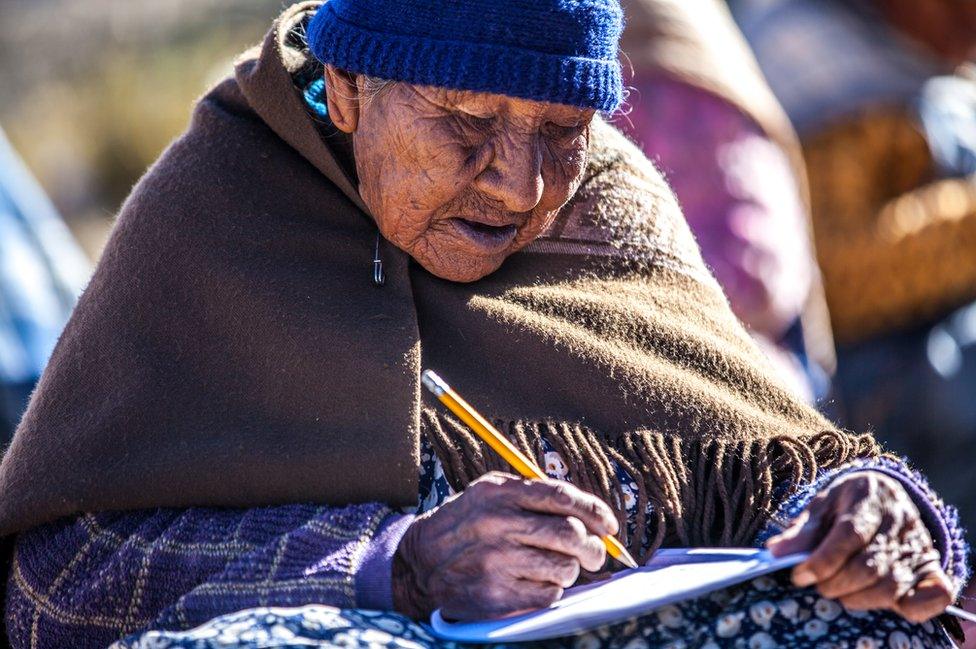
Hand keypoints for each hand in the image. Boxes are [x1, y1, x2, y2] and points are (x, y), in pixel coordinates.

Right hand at [392, 472, 616, 620]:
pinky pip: (549, 595)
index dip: (595, 511)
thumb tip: (590, 514)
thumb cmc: (466, 524)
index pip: (562, 497)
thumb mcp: (489, 493)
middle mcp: (499, 524)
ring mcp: (497, 561)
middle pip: (571, 535)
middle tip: (596, 554)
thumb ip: (533, 495)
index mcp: (500, 493)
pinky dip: (551, 590)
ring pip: (565, 568)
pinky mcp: (496, 595)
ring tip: (556, 566)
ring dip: (571, 570)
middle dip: (594, 548)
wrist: (421, 563)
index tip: (610, 525)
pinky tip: (535, 582)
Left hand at [768, 471, 952, 622]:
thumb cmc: (845, 504)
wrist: (884, 494)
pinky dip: (908, 608)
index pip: (849, 534)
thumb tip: (774, 552)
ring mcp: (920, 545)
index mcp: (869, 496)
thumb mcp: (820, 506)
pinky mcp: (933, 567)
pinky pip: (934, 595)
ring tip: (838, 593)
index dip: (823, 560)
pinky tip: (879, 602)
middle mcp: (900, 520)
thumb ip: (801, 531)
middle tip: (817, 586)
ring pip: (892, 585)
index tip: (799, 575)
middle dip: (836, 583)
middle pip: (869, 565)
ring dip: (859, 599)